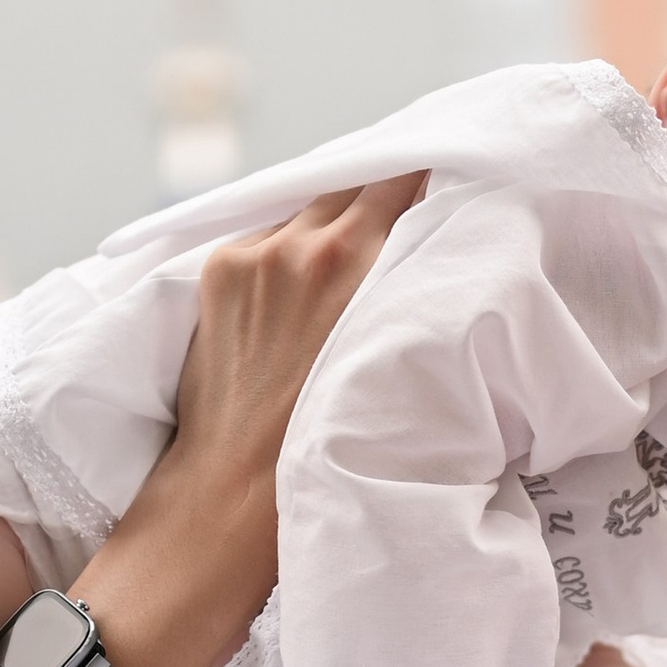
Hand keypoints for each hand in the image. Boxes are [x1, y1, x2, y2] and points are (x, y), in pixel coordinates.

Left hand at [65, 173, 425, 666]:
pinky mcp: (218, 273)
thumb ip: (400, 289)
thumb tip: (420, 253)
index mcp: (347, 259)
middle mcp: (295, 244)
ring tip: (352, 256)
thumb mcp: (387, 356)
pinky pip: (265, 236)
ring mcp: (250, 257)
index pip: (397, 179)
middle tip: (409, 213)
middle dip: (379, 197)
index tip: (447, 176)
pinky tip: (305, 281)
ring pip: (307, 210)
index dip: (424, 175)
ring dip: (331, 223)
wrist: (234, 491)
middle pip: (350, 187)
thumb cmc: (323, 443)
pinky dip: (289, 248)